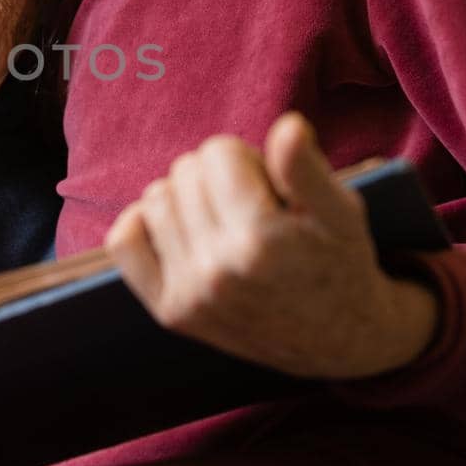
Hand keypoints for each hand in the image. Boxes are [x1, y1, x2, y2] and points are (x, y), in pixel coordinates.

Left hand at [106, 112, 437, 379]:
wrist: (338, 340)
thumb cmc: (341, 263)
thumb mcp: (342, 213)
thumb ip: (307, 168)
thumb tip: (288, 125)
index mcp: (259, 240)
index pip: (218, 151)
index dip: (246, 159)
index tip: (270, 186)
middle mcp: (217, 272)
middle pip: (185, 172)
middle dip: (218, 177)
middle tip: (253, 207)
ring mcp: (189, 295)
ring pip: (156, 199)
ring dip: (186, 198)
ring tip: (225, 221)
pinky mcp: (171, 312)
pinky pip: (123, 242)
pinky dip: (144, 223)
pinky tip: (181, 229)